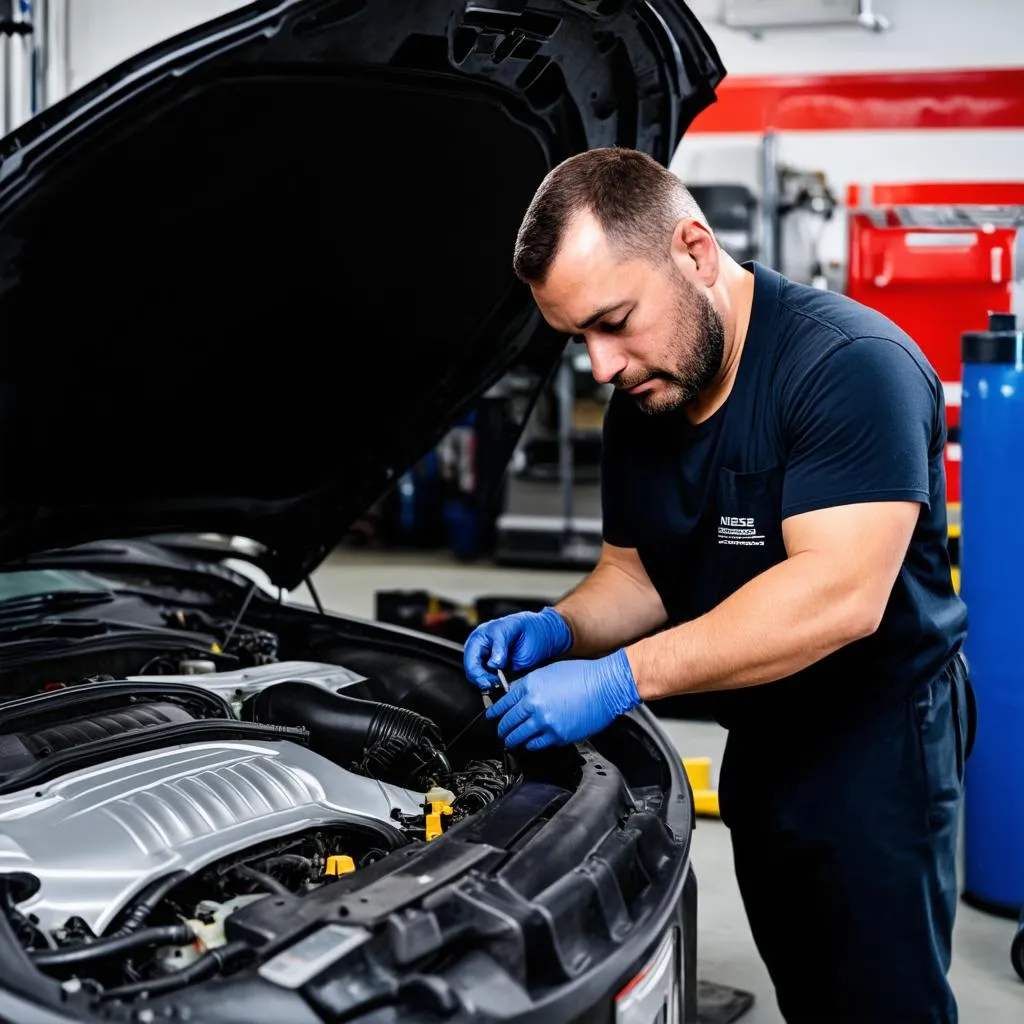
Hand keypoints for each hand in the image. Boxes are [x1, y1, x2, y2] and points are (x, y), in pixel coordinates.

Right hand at [463, 607, 571, 689]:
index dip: (477, 671)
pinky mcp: (498, 669)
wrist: (547, 635)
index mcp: (481, 635)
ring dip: (487, 683)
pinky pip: (489, 679)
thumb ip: (500, 645)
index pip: (470, 657)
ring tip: (499, 683)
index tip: (490, 680)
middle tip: (494, 685)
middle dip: (481, 679)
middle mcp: (482, 648)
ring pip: (478, 677)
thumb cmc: (531, 627)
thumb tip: (492, 663)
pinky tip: (501, 683)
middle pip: (471, 670)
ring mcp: (489, 659)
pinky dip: (493, 684)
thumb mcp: (514, 630)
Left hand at [485, 648, 640, 749]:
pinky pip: (537, 744)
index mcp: (530, 685)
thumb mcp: (549, 671)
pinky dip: (531, 745)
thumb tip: (515, 694)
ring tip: (511, 741)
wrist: (605, 685)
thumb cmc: (582, 674)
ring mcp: (545, 721)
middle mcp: (534, 704)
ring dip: (512, 740)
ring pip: (519, 737)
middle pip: (508, 722)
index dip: (495, 712)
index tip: (492, 716)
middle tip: (500, 731)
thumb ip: (530, 683)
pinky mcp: (558, 735)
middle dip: (502, 729)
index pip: (503, 702)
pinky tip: (530, 743)